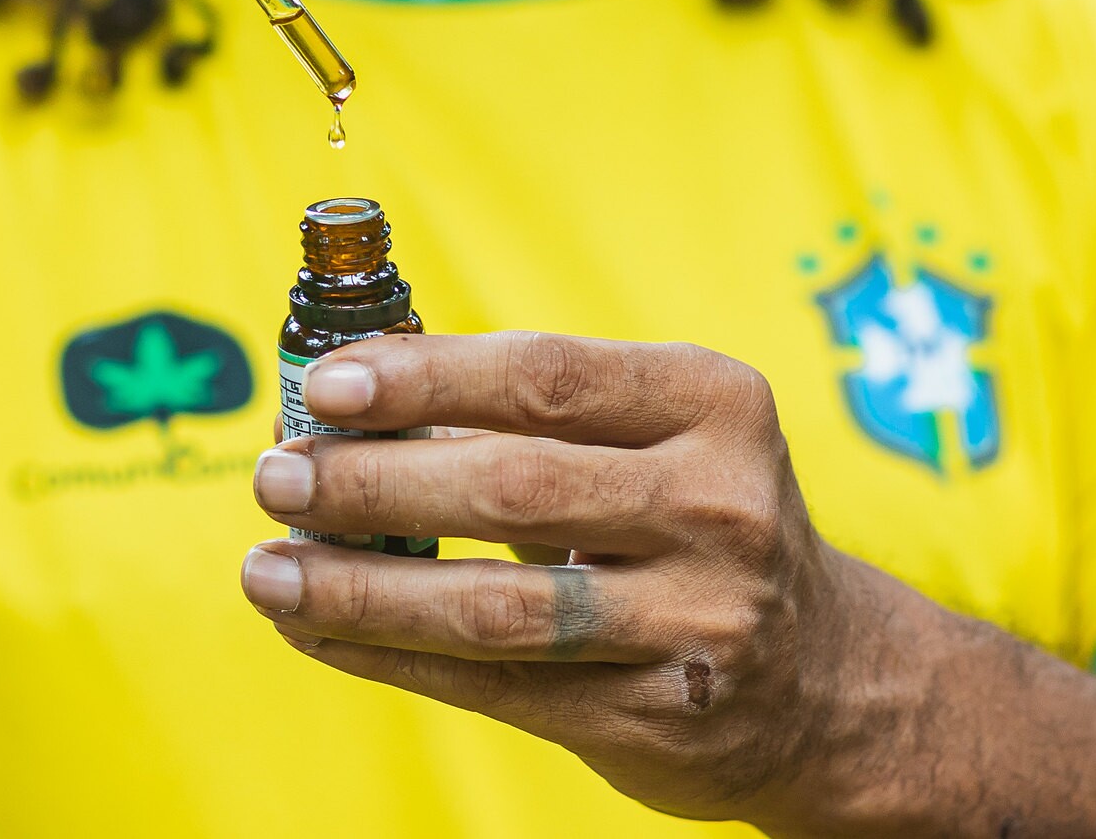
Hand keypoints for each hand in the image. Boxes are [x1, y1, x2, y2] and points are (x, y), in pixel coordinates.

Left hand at [242, 332, 881, 829]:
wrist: (826, 677)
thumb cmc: (695, 520)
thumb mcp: (657, 437)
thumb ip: (527, 411)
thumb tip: (346, 395)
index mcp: (713, 406)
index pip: (544, 377)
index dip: (424, 378)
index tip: (327, 386)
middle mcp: (719, 509)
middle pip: (508, 488)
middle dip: (371, 483)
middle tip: (276, 477)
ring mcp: (696, 622)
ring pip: (493, 606)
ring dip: (360, 589)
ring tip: (269, 571)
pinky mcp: (658, 717)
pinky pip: (496, 685)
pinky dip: (392, 657)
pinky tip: (318, 633)